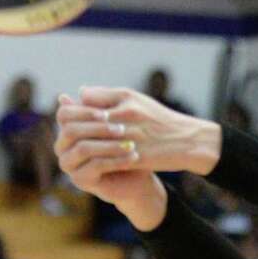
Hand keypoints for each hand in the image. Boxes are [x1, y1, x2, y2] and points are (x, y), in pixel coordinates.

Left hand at [56, 85, 219, 174]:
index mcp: (125, 97)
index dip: (77, 110)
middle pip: (86, 120)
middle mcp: (126, 113)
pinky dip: (99, 162)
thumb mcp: (136, 100)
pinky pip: (110, 160)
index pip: (87, 100)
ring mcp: (131, 136)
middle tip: (67, 138)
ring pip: (95, 142)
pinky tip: (91, 165)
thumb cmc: (161, 120)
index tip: (73, 119)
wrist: (189, 141)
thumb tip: (81, 93)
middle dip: (75, 131)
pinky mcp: (137, 156)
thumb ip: (107, 96)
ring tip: (78, 152)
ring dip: (84, 148)